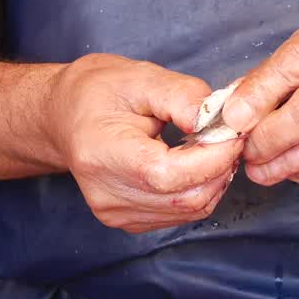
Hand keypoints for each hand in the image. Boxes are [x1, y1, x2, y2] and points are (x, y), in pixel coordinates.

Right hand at [47, 54, 242, 232]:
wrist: (64, 117)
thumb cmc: (97, 93)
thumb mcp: (140, 78)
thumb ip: (183, 97)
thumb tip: (219, 122)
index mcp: (104, 155)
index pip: (169, 174)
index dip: (212, 157)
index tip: (234, 132)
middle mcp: (108, 194)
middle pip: (185, 198)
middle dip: (220, 167)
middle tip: (230, 137)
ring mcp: (117, 213)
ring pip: (190, 210)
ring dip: (214, 180)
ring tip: (212, 147)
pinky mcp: (128, 221)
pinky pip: (180, 214)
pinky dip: (199, 190)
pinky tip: (194, 164)